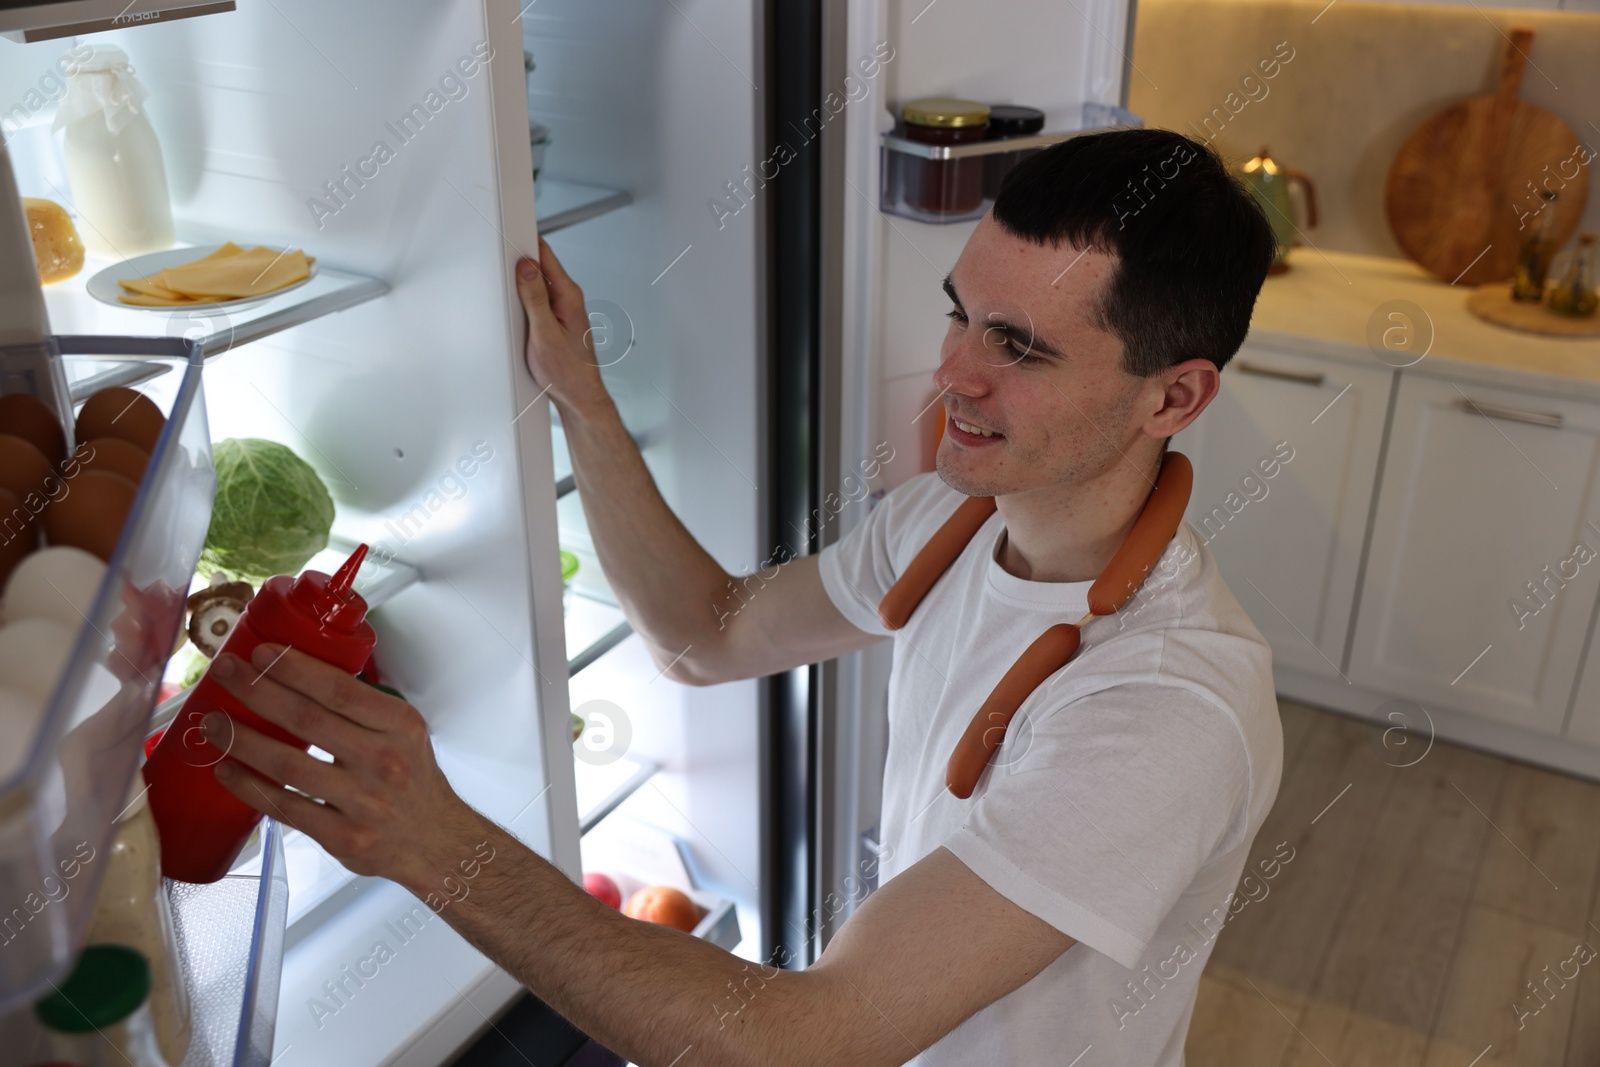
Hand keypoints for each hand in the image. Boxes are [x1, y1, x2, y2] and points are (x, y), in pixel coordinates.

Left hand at [201, 643, 479, 894]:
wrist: (433, 841)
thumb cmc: (411, 780)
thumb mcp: (404, 732)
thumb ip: (361, 708)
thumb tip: (300, 672)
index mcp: (399, 726)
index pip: (340, 689)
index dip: (294, 668)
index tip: (260, 651)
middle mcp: (383, 761)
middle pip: (307, 720)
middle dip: (257, 690)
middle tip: (224, 671)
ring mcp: (362, 802)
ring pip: (288, 765)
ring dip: (242, 739)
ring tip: (211, 722)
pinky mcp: (342, 837)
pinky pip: (285, 807)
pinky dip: (250, 787)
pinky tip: (227, 769)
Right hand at [517, 237, 611, 416]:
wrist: (579, 395)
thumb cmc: (567, 371)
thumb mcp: (544, 333)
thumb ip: (534, 298)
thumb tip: (526, 269)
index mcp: (569, 296)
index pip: (545, 255)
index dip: (525, 244)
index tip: (508, 238)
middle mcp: (568, 299)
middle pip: (540, 268)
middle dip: (519, 266)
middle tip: (501, 268)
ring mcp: (563, 309)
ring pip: (537, 285)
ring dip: (521, 287)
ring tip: (508, 296)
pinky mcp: (557, 320)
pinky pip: (538, 301)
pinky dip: (525, 303)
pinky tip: (517, 314)